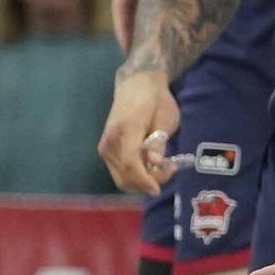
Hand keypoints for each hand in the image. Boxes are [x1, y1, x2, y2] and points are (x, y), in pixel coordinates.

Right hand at [98, 68, 178, 195]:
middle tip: (170, 170)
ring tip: (163, 167)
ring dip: (141, 180)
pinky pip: (118, 170)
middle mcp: (110, 141)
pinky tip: (151, 165)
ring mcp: (105, 146)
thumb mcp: (166, 118)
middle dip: (146, 182)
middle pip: (124, 175)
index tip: (158, 190)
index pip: (130, 162)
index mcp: (126, 129)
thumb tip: (154, 163)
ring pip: (120, 176)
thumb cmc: (156, 100)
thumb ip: (159, 142)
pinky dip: (134, 174)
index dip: (144, 179)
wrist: (136, 85)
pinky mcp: (105, 149)